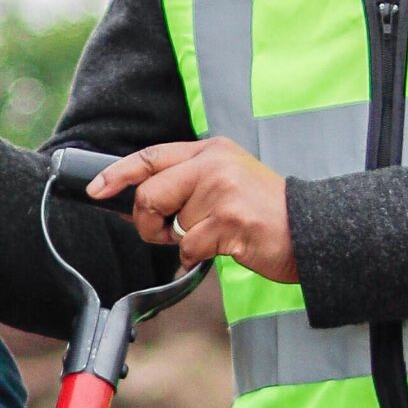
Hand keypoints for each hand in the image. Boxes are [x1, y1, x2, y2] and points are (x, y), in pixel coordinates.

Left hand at [88, 137, 296, 281]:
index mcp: (210, 150)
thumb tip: (141, 200)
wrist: (311, 230)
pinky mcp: (229, 221)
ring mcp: (222, 192)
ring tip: (212, 236)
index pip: (150, 156)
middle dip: (147, 222)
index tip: (96, 189)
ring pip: (170, 225)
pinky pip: (189, 248)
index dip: (117, 174)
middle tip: (165, 233)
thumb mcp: (228, 179)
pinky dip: (198, 256)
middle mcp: (214, 164)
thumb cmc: (265, 212)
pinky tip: (224, 247)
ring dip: (182, 241)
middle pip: (149, 194)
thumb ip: (188, 181)